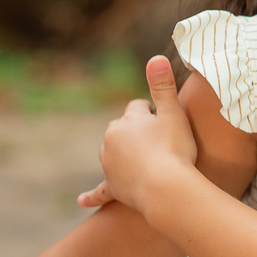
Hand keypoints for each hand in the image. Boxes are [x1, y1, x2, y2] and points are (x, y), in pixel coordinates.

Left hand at [78, 56, 198, 214]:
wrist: (166, 188)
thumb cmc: (174, 149)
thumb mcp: (173, 113)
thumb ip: (163, 85)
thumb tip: (156, 56)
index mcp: (127, 120)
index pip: (138, 107)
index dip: (153, 111)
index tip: (166, 119)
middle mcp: (111, 139)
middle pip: (121, 128)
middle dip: (135, 131)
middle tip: (159, 140)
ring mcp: (109, 164)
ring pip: (110, 152)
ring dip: (122, 154)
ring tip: (143, 161)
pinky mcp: (112, 187)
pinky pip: (99, 191)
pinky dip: (91, 195)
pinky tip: (82, 200)